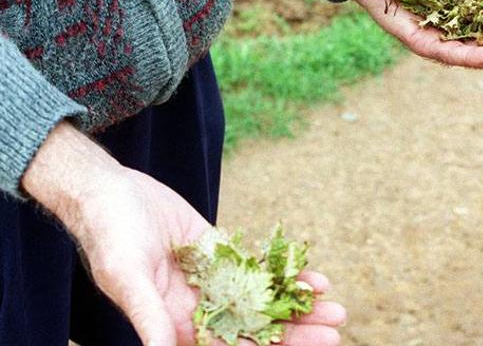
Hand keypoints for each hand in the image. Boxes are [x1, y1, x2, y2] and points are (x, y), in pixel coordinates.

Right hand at [22, 122, 345, 345]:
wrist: (110, 190)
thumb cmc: (109, 233)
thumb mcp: (127, 274)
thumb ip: (149, 315)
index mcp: (177, 323)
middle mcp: (200, 306)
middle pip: (255, 327)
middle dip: (294, 331)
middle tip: (335, 329)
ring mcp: (213, 279)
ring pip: (262, 299)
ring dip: (296, 304)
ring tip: (334, 306)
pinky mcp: (220, 252)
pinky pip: (257, 267)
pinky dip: (283, 273)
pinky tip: (313, 277)